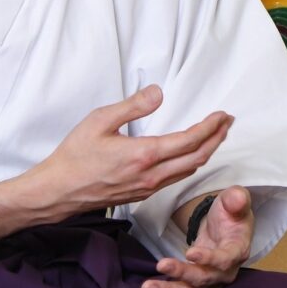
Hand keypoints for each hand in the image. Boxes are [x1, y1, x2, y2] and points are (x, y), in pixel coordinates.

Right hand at [25, 86, 231, 219]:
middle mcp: (151, 175)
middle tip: (228, 123)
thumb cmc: (75, 156)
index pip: (189, 141)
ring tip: (215, 136)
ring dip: (206, 152)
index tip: (222, 115)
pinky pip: (175, 179)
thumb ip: (132, 106)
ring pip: (188, 171)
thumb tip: (158, 92)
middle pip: (197, 158)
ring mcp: (147, 188)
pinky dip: (190, 164)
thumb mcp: (99, 121)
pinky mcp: (141, 195)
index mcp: (143, 155)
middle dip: (217, 139)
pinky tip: (190, 155)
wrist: (59, 191)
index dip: (210, 127)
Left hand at [144, 185, 254, 287]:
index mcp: (237, 251)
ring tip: (147, 287)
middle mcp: (225, 272)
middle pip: (204, 279)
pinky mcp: (196, 286)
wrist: (226, 229)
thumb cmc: (230, 214)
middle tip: (161, 264)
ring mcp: (210, 282)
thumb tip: (237, 199)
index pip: (225, 259)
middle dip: (182, 273)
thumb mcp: (234, 200)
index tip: (190, 252)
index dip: (209, 259)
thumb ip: (237, 198)